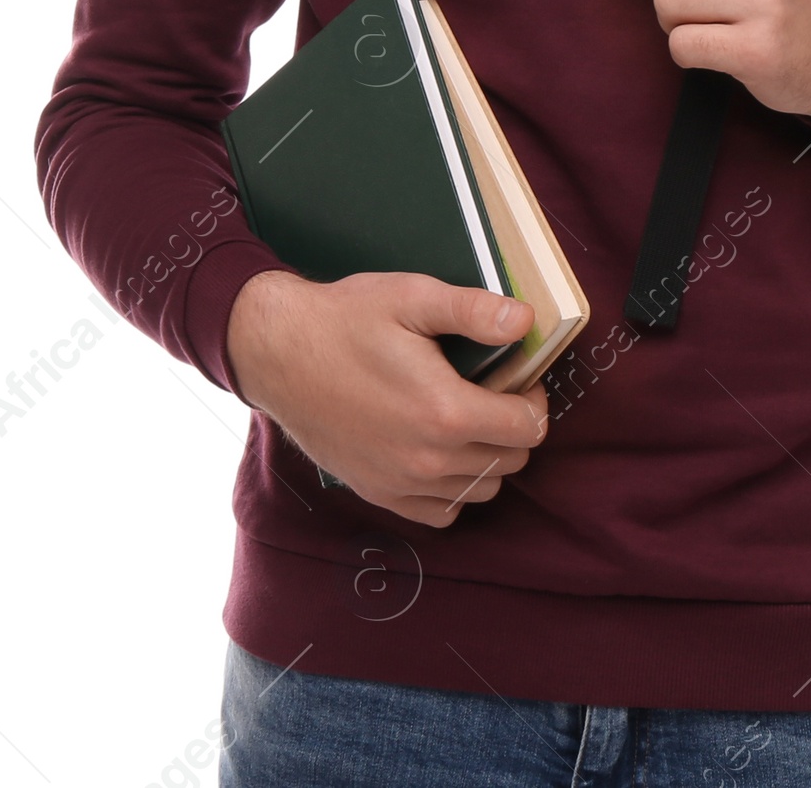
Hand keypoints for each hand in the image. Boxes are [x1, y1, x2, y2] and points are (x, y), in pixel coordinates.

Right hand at [224, 269, 547, 523]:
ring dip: (487, 458)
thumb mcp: (413, 297)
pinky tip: (441, 450)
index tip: (518, 378)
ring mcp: (401, 484)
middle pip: (509, 462)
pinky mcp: (377, 493)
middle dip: (514, 427)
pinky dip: (453, 489)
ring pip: (480, 490)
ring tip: (467, 417)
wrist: (277, 352)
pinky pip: (441, 512)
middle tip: (494, 392)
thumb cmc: (345, 320)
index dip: (533, 400)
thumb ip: (474, 311)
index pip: (528, 429)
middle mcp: (428, 460)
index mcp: (446, 412)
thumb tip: (526, 321)